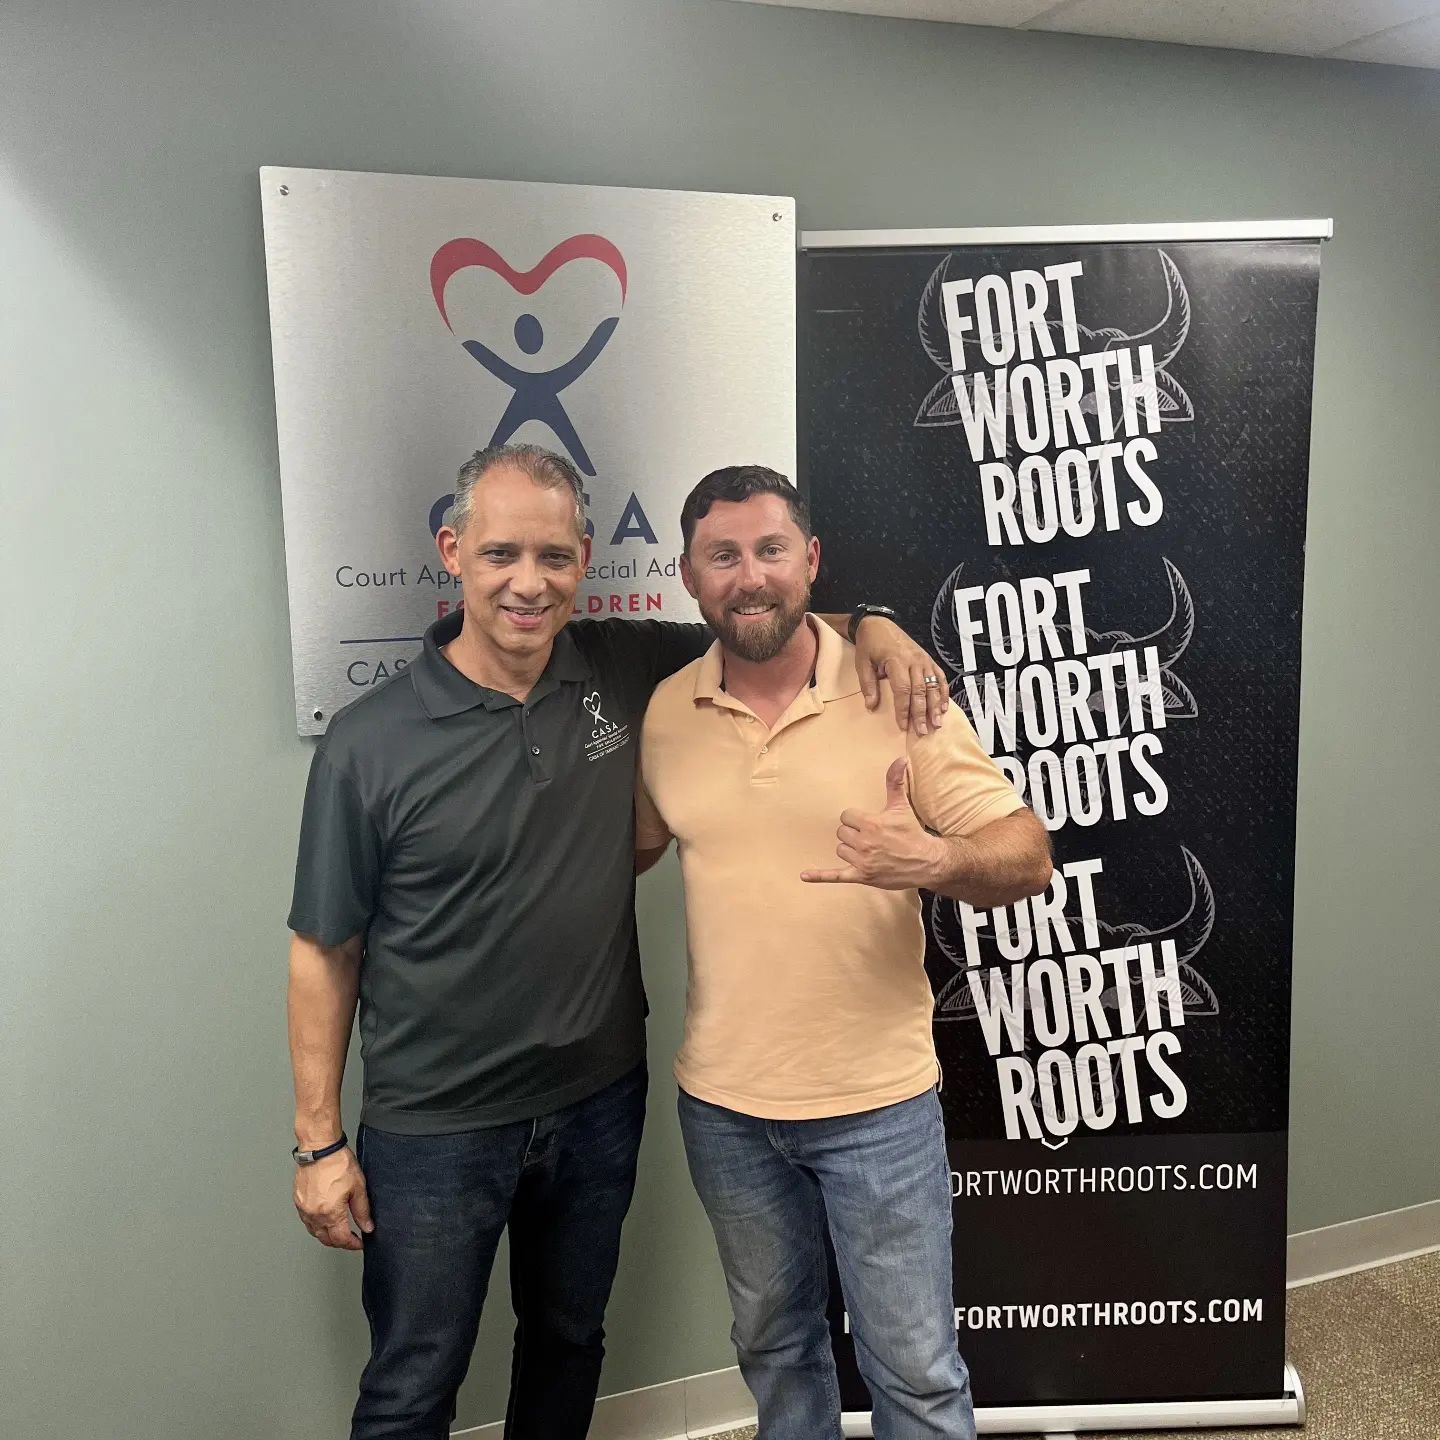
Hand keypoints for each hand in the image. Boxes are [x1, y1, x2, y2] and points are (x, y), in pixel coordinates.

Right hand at [294, 1147, 372, 1250]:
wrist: (320, 1148)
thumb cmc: (337, 1163)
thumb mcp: (358, 1187)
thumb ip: (362, 1211)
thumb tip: (367, 1227)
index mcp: (330, 1213)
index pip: (341, 1239)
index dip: (352, 1244)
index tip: (358, 1243)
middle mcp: (314, 1214)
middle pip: (326, 1239)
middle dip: (339, 1242)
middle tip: (350, 1239)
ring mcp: (304, 1209)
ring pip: (314, 1232)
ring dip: (326, 1235)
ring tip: (338, 1230)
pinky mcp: (298, 1201)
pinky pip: (306, 1221)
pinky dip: (316, 1225)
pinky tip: (323, 1219)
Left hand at [801, 758, 941, 888]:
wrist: (927, 862)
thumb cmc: (912, 833)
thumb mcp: (902, 806)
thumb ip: (895, 782)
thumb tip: (900, 759)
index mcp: (871, 824)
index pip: (846, 816)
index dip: (855, 819)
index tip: (868, 823)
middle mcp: (864, 842)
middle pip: (841, 833)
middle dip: (852, 833)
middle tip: (870, 837)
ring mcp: (862, 861)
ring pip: (840, 850)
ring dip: (849, 849)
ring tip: (867, 850)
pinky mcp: (862, 876)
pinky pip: (836, 876)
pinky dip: (820, 876)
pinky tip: (804, 875)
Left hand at [851, 617, 947, 734]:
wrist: (878, 624)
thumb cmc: (870, 645)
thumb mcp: (862, 663)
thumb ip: (868, 685)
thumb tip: (871, 706)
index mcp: (897, 660)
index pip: (903, 690)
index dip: (904, 709)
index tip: (903, 725)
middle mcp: (914, 660)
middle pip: (920, 690)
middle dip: (922, 713)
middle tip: (922, 731)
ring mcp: (924, 659)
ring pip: (933, 685)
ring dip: (936, 706)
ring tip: (937, 723)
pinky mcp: (929, 659)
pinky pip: (940, 677)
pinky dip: (943, 693)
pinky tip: (944, 707)